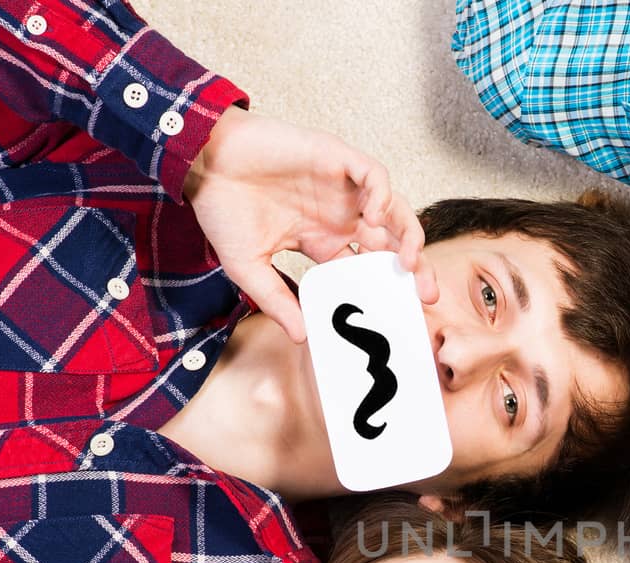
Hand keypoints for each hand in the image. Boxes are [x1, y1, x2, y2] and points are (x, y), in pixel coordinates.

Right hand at [184, 107, 439, 342]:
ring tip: (409, 261)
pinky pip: (374, 175)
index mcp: (322, 240)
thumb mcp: (249, 267)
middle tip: (427, 295)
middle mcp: (338, 215)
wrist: (203, 163)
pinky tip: (373, 218)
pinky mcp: (335, 158)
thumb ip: (277, 300)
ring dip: (407, 234)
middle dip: (414, 267)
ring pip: (392, 209)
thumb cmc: (222, 209)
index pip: (367, 266)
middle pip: (391, 242)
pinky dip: (382, 195)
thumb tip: (301, 336)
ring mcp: (340, 188)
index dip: (386, 286)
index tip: (401, 312)